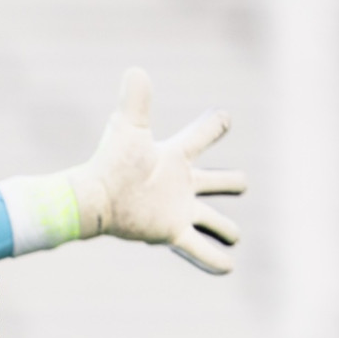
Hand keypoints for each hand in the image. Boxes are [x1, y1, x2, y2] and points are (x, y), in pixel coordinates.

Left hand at [75, 67, 245, 273]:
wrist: (95, 199)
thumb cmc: (111, 162)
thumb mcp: (129, 128)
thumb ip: (136, 100)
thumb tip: (136, 69)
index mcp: (175, 157)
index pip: (201, 136)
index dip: (214, 126)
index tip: (224, 118)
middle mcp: (179, 185)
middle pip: (213, 182)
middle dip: (228, 182)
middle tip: (243, 182)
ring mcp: (178, 210)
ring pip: (211, 221)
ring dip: (225, 229)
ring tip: (235, 237)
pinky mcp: (171, 232)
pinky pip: (198, 249)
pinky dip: (214, 260)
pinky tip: (229, 268)